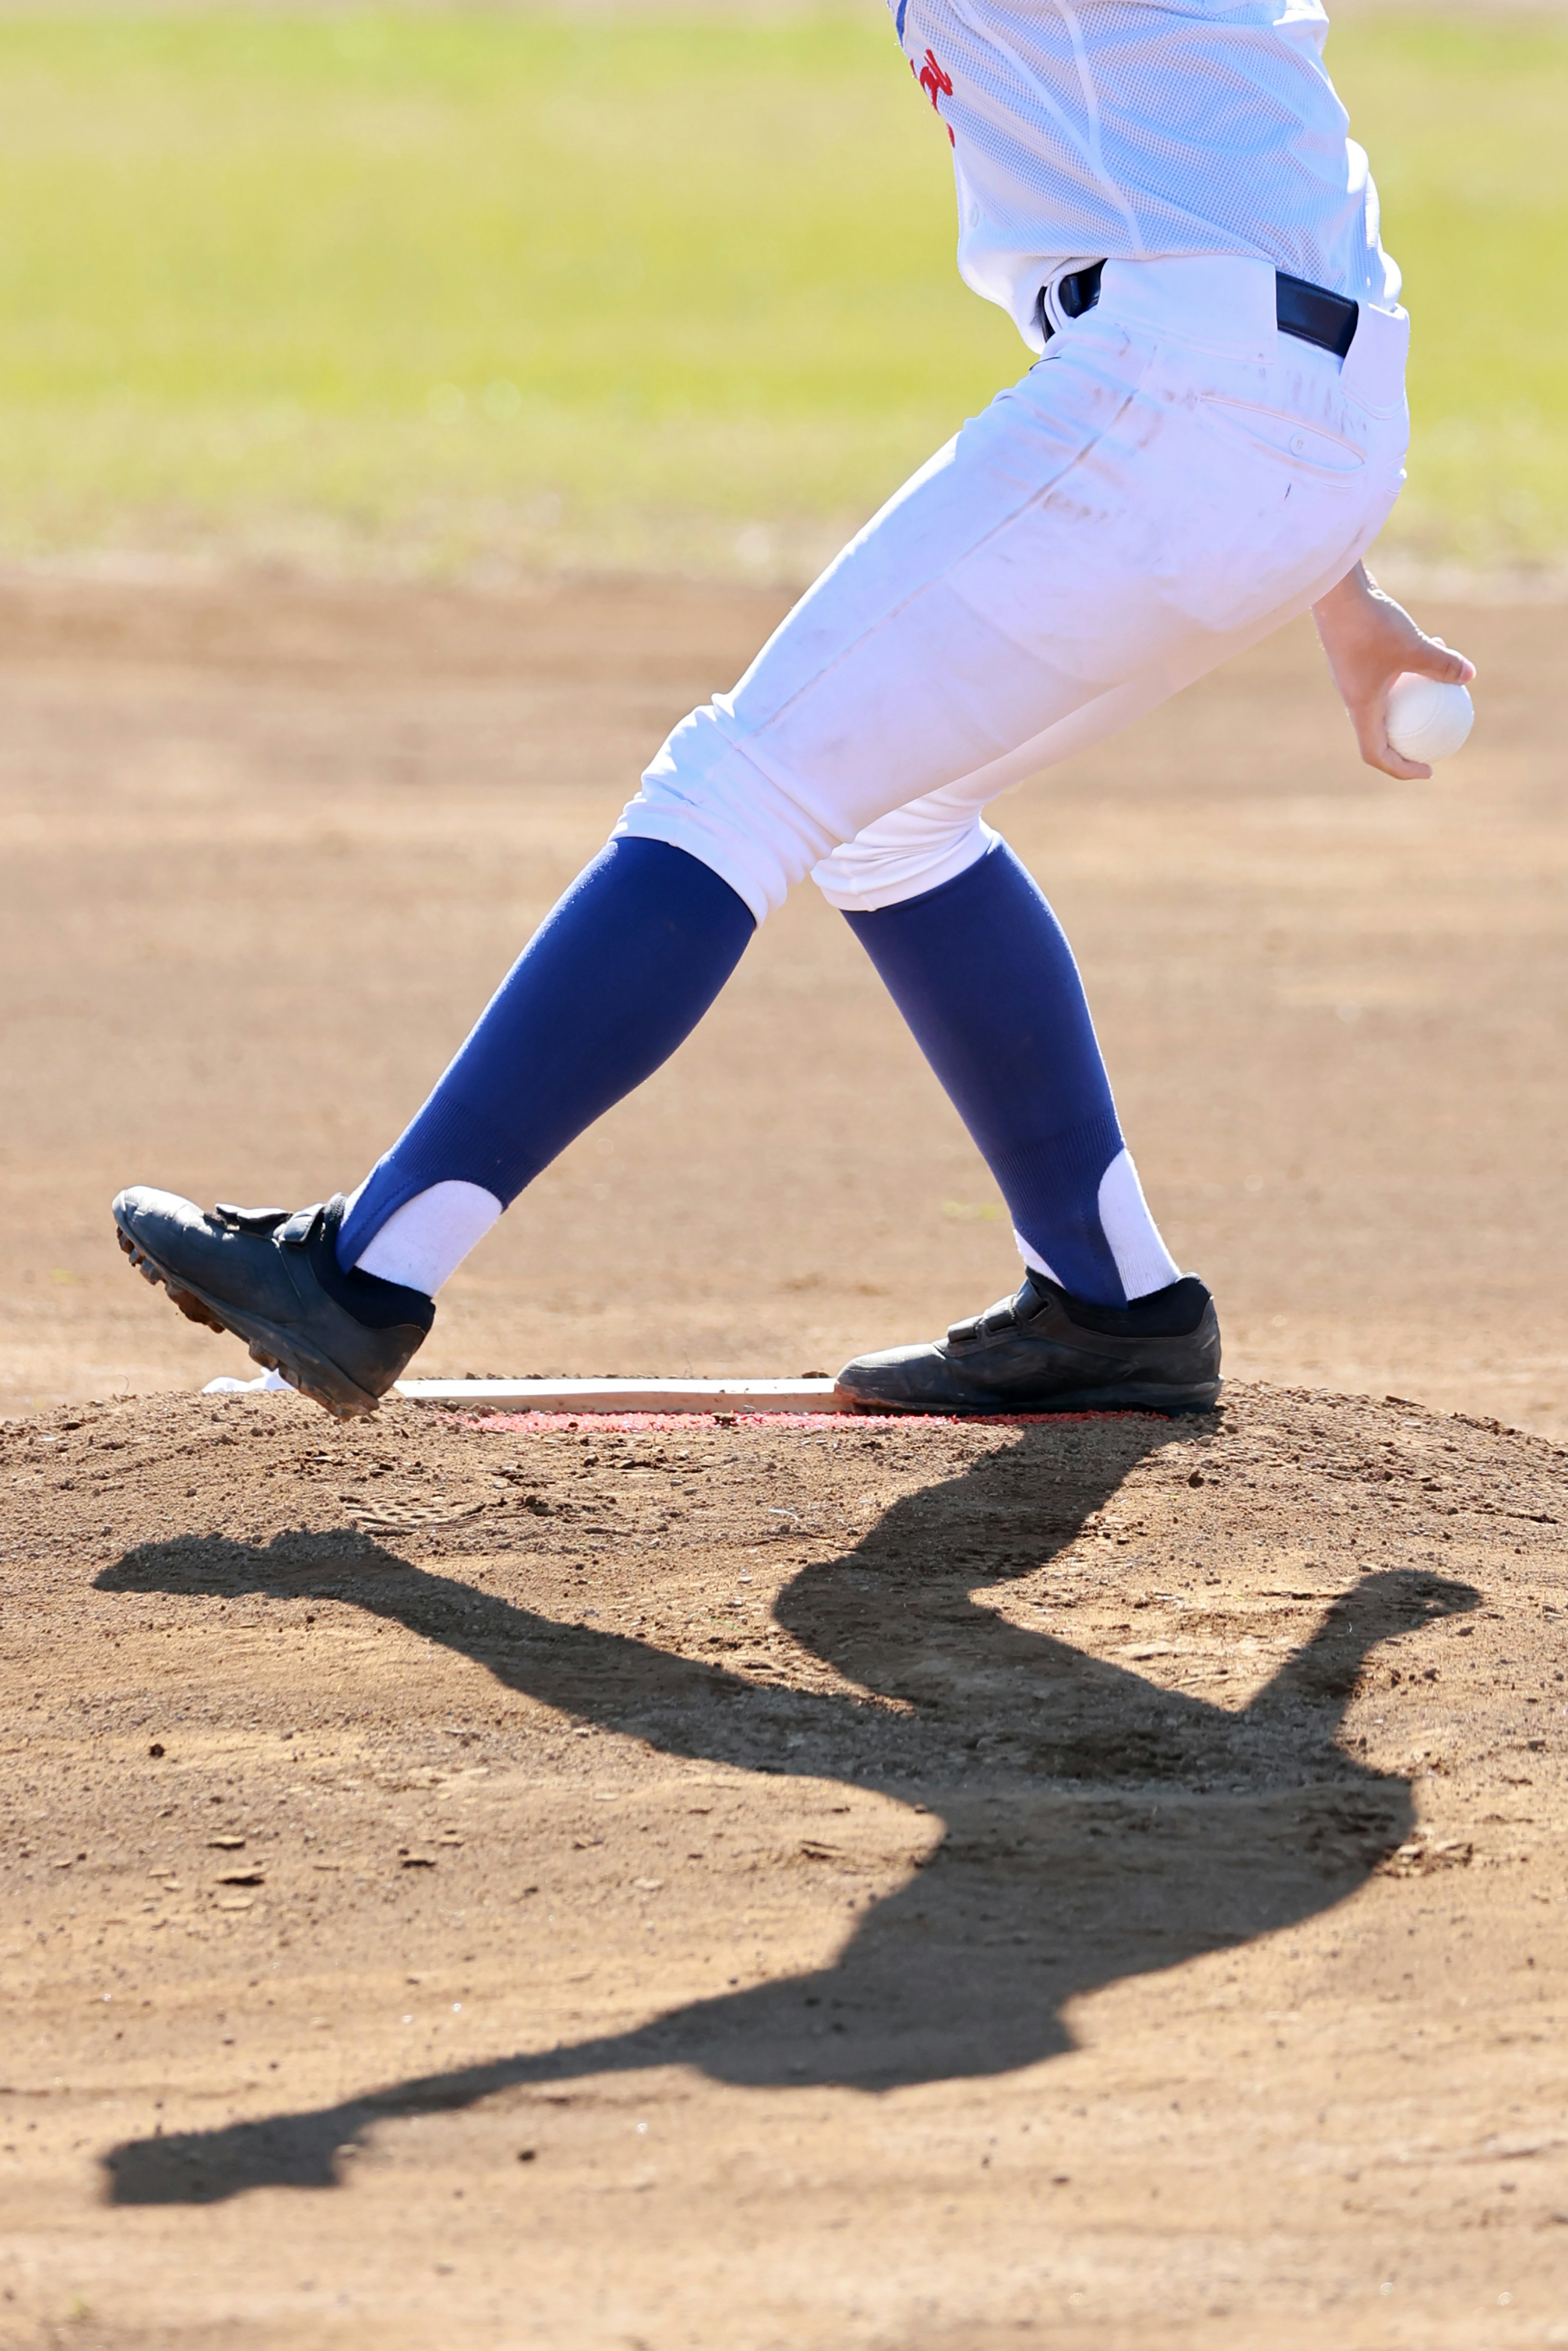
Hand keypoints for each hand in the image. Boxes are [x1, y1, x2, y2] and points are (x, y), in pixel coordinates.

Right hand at [1312, 562, 1475, 779]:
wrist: (1336, 592)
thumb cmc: (1370, 624)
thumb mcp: (1414, 645)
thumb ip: (1441, 663)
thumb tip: (1470, 675)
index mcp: (1361, 706)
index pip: (1376, 753)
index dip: (1401, 769)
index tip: (1428, 769)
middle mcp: (1354, 697)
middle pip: (1379, 734)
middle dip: (1406, 746)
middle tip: (1434, 743)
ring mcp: (1353, 677)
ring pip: (1384, 703)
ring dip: (1410, 707)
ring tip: (1440, 695)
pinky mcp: (1356, 657)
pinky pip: (1385, 679)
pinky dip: (1407, 677)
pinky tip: (1433, 647)